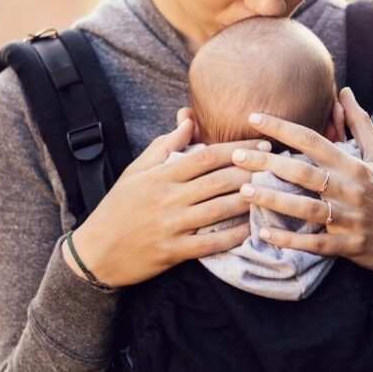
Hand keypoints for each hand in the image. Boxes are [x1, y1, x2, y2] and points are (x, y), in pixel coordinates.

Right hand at [62, 117, 269, 287]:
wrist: (94, 252)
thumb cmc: (118, 207)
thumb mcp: (136, 171)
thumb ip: (165, 146)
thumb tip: (189, 119)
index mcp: (160, 175)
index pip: (206, 156)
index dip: (237, 148)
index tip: (262, 144)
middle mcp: (167, 198)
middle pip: (218, 180)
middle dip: (251, 171)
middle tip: (277, 165)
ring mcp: (170, 226)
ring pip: (217, 210)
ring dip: (247, 201)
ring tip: (272, 193)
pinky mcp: (172, 251)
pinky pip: (208, 243)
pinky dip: (231, 237)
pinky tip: (250, 230)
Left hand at [229, 87, 372, 290]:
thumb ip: (360, 123)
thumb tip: (345, 91)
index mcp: (354, 166)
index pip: (314, 141)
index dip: (283, 128)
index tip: (254, 117)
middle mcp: (351, 190)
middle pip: (305, 172)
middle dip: (268, 162)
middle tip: (236, 154)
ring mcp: (350, 219)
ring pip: (307, 208)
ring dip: (274, 199)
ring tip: (244, 191)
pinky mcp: (349, 245)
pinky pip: (315, 243)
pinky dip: (290, 239)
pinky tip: (263, 233)